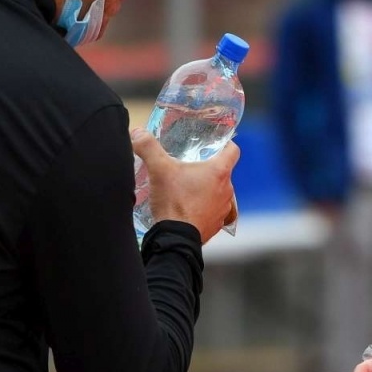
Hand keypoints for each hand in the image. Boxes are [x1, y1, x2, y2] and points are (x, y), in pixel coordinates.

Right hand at [134, 128, 239, 243]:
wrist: (175, 238)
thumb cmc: (174, 202)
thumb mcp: (158, 169)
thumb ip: (148, 148)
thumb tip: (138, 133)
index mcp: (219, 172)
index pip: (233, 151)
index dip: (227, 145)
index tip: (218, 145)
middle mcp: (227, 190)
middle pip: (223, 173)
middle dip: (209, 170)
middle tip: (191, 168)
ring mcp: (223, 209)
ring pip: (219, 193)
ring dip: (208, 191)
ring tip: (189, 191)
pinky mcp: (216, 225)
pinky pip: (214, 212)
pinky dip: (205, 209)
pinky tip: (190, 209)